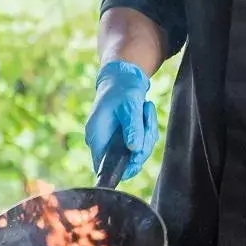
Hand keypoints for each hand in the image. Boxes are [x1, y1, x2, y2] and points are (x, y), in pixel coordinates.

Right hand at [84, 59, 157, 181]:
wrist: (123, 77)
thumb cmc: (122, 89)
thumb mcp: (129, 106)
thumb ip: (132, 128)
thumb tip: (134, 149)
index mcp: (96, 136)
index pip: (103, 167)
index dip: (122, 168)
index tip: (138, 155)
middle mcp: (103, 142)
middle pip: (126, 162)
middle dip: (143, 144)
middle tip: (148, 120)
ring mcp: (114, 141)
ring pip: (138, 152)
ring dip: (148, 133)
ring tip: (146, 110)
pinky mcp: (125, 138)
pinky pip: (142, 144)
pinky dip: (148, 130)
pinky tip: (146, 112)